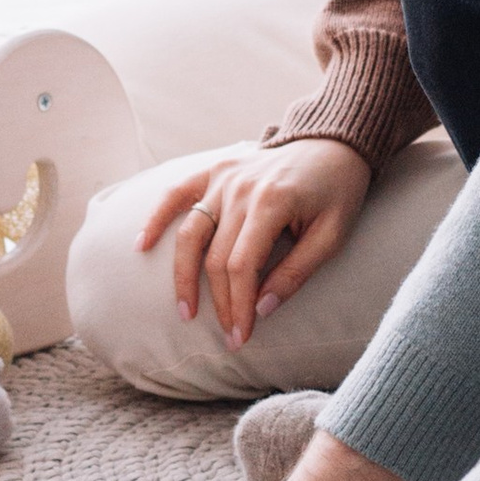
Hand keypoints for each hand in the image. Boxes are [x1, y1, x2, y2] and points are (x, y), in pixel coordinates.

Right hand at [141, 139, 373, 345]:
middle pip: (216, 257)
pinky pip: (177, 193)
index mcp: (272, 203)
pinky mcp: (215, 168)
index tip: (241, 336)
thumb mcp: (332, 236)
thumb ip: (297, 272)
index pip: (242, 267)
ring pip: (191, 232)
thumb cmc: (338, 192)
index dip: (239, 306)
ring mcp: (224, 176)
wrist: (334, 144)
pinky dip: (157, 218)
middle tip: (228, 336)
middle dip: (220, 303)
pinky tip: (141, 245)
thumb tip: (263, 310)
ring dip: (183, 276)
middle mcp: (241, 188)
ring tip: (185, 311)